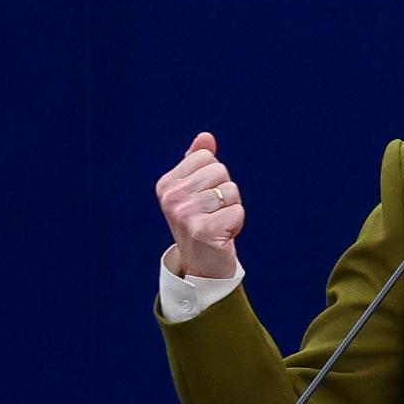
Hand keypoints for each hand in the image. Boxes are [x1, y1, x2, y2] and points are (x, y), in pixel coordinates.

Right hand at [155, 132, 243, 278]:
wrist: (203, 266)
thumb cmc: (202, 223)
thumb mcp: (196, 190)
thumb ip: (198, 162)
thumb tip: (206, 137)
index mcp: (166, 185)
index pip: (206, 157)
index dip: (214, 177)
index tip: (205, 198)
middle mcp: (171, 199)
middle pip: (220, 171)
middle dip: (225, 192)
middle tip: (213, 214)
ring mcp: (185, 215)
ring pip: (231, 191)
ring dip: (231, 209)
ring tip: (217, 225)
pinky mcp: (203, 231)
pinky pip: (237, 210)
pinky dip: (236, 223)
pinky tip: (222, 235)